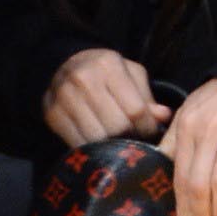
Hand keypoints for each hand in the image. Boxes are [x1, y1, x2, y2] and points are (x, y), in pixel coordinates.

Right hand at [42, 47, 164, 147]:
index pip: (135, 109)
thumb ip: (147, 96)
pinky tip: (100, 145)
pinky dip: (93, 150)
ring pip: (98, 139)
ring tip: (118, 143)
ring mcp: (65, 98)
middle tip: (134, 139)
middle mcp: (84, 79)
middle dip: (131, 138)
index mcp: (109, 65)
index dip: (147, 127)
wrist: (62, 65)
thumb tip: (163, 117)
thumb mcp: (130, 74)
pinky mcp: (53, 115)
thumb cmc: (104, 72)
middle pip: (117, 127)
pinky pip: (78, 144)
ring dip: (112, 147)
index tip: (149, 132)